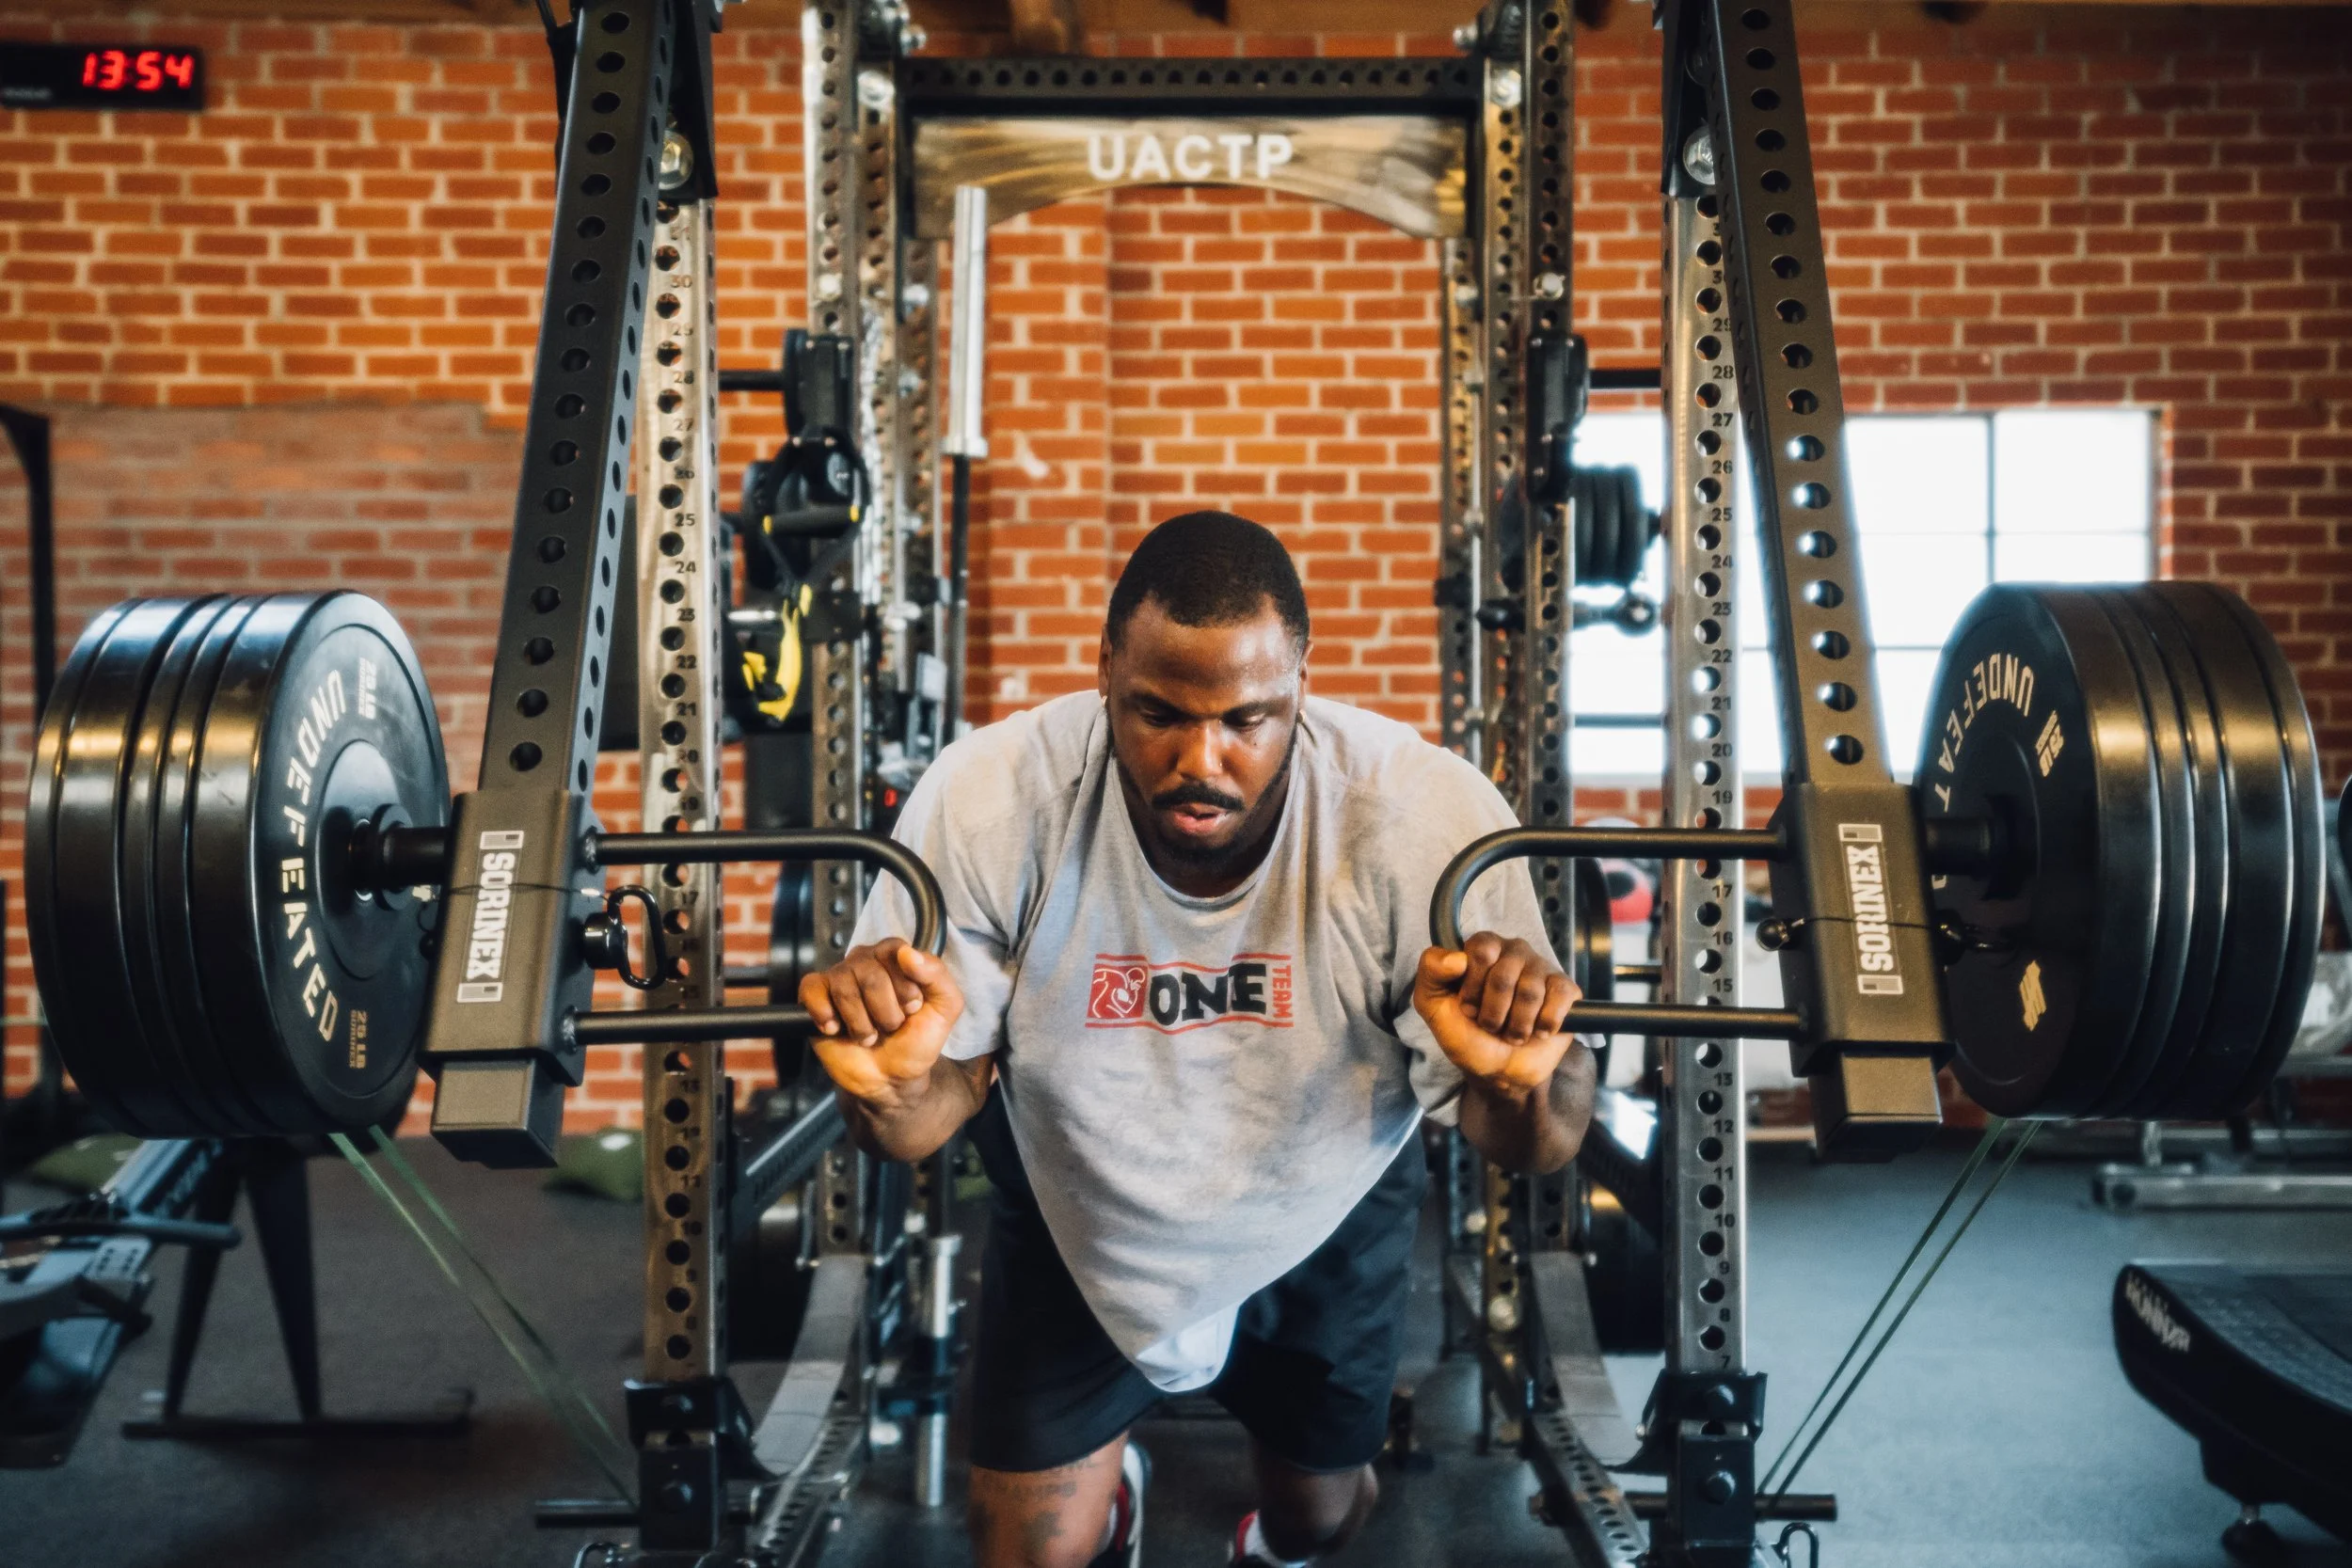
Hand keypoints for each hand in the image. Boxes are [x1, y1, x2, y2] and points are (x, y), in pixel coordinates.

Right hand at [798, 938, 963, 1110]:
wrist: (891, 1078)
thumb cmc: (916, 1040)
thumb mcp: (945, 1008)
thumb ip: (937, 976)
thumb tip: (908, 953)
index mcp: (895, 956)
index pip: (896, 952)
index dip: (905, 987)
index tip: (913, 1009)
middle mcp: (864, 961)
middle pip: (869, 974)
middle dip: (886, 1012)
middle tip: (890, 1027)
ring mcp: (838, 978)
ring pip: (844, 988)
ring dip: (861, 1025)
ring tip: (869, 1036)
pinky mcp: (815, 997)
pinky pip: (812, 990)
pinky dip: (825, 1014)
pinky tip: (836, 1029)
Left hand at [1413, 932, 1580, 1094]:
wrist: (1497, 1071)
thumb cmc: (1466, 1034)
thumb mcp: (1433, 1006)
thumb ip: (1430, 973)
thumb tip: (1457, 958)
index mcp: (1484, 947)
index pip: (1480, 950)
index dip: (1472, 987)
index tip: (1468, 1008)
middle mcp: (1514, 951)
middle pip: (1503, 976)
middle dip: (1492, 1013)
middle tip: (1491, 1025)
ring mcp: (1542, 968)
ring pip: (1530, 992)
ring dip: (1516, 1026)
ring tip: (1512, 1033)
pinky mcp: (1565, 989)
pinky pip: (1559, 998)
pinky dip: (1544, 1025)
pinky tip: (1538, 1032)